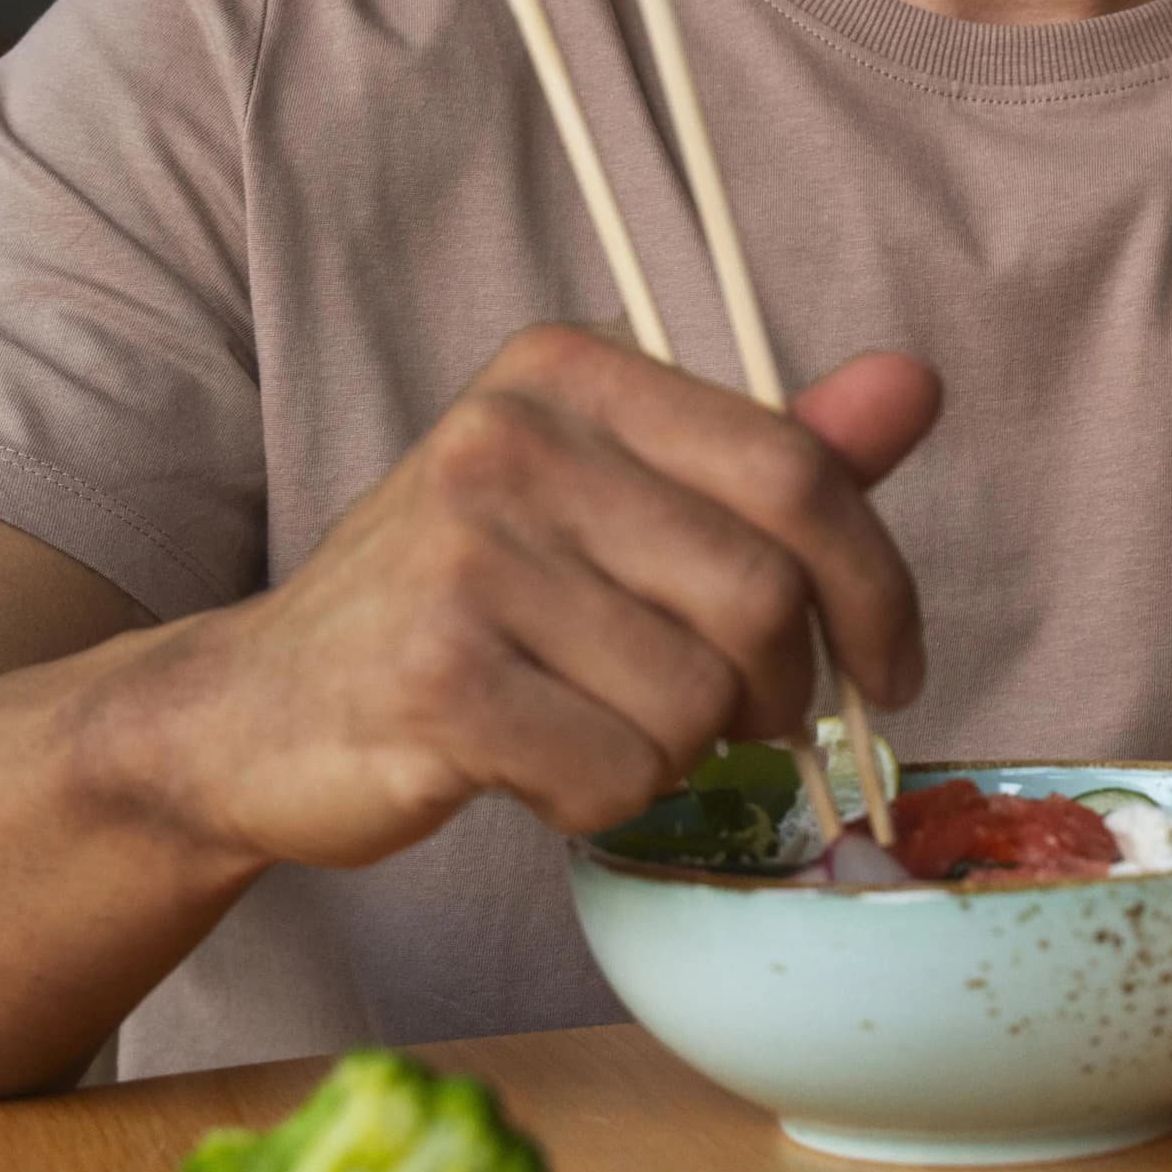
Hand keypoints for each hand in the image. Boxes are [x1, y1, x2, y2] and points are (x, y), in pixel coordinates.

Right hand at [123, 324, 936, 870]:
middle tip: (745, 722)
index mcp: (570, 373)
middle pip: (761, 594)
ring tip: (601, 725)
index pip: (797, 470)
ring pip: (697, 699)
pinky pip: (618, 772)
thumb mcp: (616, 501)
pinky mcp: (434, 679)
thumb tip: (913, 384)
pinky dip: (606, 798)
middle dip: (782, 689)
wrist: (257, 708)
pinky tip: (540, 768)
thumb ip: (771, 455)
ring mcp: (463, 556)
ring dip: (679, 749)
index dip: (877, 586)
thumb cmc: (468, 603)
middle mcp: (510, 440)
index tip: (894, 666)